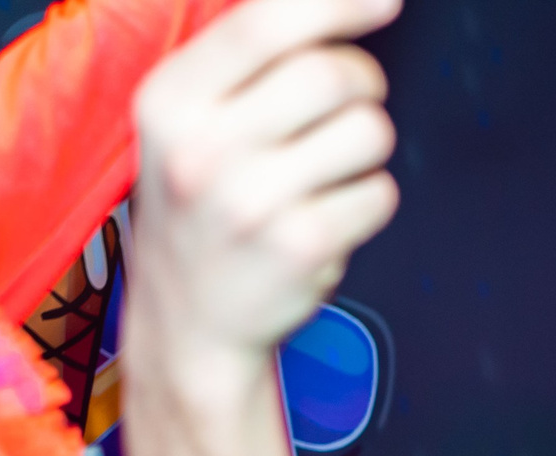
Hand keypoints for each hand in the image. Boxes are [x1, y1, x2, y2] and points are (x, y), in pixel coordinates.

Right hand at [128, 0, 402, 391]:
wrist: (190, 324)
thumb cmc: (201, 207)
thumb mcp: (185, 124)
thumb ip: (244, 62)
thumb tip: (338, 6)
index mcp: (170, 101)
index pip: (266, 22)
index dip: (338, 2)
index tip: (385, 0)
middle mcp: (204, 148)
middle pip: (333, 74)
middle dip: (363, 83)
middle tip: (349, 107)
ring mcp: (254, 202)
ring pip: (370, 132)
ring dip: (368, 146)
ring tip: (328, 170)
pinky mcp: (303, 247)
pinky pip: (379, 193)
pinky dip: (368, 201)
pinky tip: (327, 217)